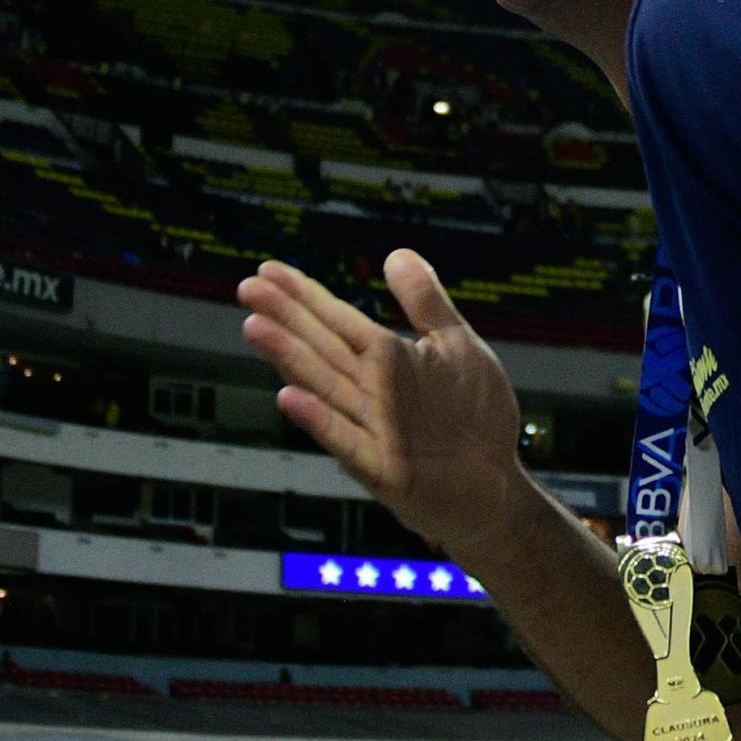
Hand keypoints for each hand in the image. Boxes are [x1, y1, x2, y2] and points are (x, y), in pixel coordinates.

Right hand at [237, 251, 531, 557]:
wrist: (492, 486)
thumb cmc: (474, 417)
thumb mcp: (458, 346)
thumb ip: (426, 303)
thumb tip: (396, 254)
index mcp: (388, 361)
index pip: (339, 321)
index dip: (306, 296)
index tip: (268, 269)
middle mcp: (373, 392)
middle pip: (323, 348)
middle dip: (287, 317)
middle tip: (247, 287)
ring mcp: (375, 429)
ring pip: (326, 386)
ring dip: (290, 358)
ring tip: (255, 326)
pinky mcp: (384, 468)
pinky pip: (347, 441)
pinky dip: (319, 420)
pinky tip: (289, 397)